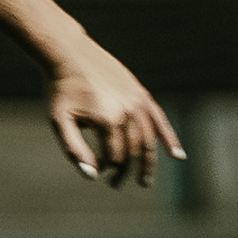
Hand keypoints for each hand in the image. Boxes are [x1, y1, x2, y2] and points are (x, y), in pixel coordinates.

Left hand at [47, 55, 181, 188]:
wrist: (69, 53)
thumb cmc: (60, 89)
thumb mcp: (59, 121)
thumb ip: (74, 150)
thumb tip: (92, 176)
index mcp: (107, 120)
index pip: (114, 157)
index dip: (107, 169)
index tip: (97, 172)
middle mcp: (127, 111)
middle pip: (133, 150)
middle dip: (126, 170)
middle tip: (116, 184)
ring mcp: (137, 101)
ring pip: (148, 139)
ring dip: (149, 162)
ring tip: (145, 180)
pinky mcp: (140, 92)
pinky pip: (159, 119)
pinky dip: (168, 138)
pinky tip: (178, 156)